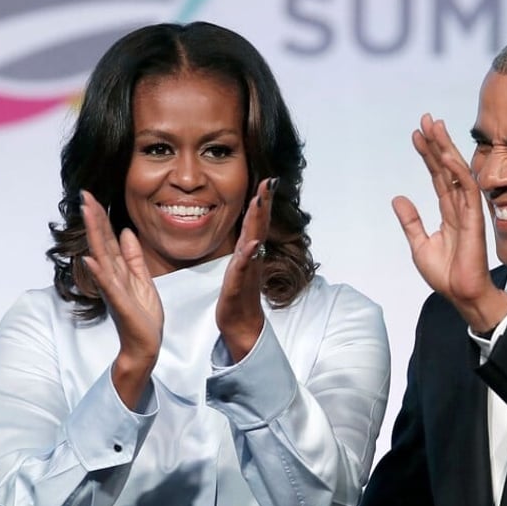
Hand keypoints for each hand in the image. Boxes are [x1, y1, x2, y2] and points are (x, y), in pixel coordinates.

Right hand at [81, 191, 163, 407]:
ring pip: (102, 257)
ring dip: (94, 235)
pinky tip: (91, 259)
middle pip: (101, 242)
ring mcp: (114, 289)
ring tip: (87, 214)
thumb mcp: (143, 280)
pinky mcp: (120, 303)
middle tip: (85, 195)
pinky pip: (108, 285)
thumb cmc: (142, 315)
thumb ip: (134, 257)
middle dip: (94, 218)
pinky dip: (99, 272)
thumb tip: (125, 232)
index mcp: (118, 270)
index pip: (108, 239)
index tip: (92, 196)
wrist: (145, 344)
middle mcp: (112, 276)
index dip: (101, 218)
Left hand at [215, 177, 274, 361]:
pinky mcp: (237, 286)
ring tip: (260, 203)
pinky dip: (247, 256)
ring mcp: (246, 271)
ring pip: (253, 242)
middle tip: (269, 182)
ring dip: (257, 223)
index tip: (268, 180)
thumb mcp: (240, 266)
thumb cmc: (239, 295)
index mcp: (250, 252)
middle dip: (264, 204)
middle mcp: (252, 258)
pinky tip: (251, 244)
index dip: (262, 202)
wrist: (242, 324)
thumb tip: (250, 232)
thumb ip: (246, 247)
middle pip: (259, 227)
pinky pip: (242, 269)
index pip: (256, 222)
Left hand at [392, 114, 506, 331]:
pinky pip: (467, 189)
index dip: (427, 156)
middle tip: (426, 120)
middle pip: (447, 168)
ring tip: (434, 127)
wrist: (461, 294)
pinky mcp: (474, 218)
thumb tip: (398, 198)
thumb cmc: (445, 274)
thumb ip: (411, 221)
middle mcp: (459, 207)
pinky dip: (457, 171)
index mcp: (448, 213)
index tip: (417, 136)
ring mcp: (468, 211)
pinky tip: (446, 155)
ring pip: (457, 172)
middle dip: (437, 143)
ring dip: (446, 149)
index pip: (437, 177)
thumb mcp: (419, 244)